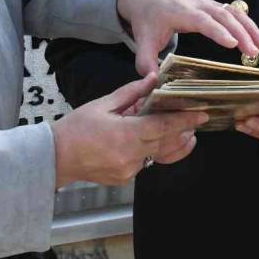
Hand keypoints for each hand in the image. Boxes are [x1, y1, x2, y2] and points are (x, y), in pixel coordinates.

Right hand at [50, 73, 208, 187]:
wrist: (55, 157)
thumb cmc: (76, 128)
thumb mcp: (103, 104)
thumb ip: (132, 93)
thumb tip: (153, 80)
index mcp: (127, 135)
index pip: (164, 126)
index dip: (185, 119)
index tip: (202, 113)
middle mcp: (132, 156)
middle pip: (166, 142)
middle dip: (183, 131)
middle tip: (197, 119)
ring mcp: (129, 170)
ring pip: (158, 155)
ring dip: (172, 143)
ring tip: (186, 134)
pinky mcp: (125, 178)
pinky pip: (146, 163)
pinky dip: (153, 151)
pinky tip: (155, 141)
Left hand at [116, 0, 258, 75]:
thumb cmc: (147, 21)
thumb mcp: (142, 41)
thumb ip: (145, 62)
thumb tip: (154, 82)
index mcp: (180, 12)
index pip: (202, 20)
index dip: (218, 31)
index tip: (233, 44)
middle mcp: (197, 4)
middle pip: (223, 15)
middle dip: (241, 33)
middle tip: (254, 53)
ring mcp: (207, 3)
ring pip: (233, 12)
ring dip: (250, 28)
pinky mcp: (213, 5)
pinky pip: (234, 13)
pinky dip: (247, 25)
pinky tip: (257, 40)